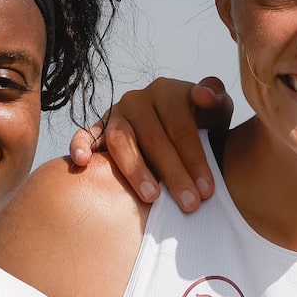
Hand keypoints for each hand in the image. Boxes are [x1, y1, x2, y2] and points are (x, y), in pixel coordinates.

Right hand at [66, 76, 229, 210]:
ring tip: (152, 197)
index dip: (196, 160)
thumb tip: (202, 95)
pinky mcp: (97, 129)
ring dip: (136, 170)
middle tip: (189, 204)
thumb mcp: (216, 112)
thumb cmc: (202, 126)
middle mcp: (138, 99)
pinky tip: (83, 162)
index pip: (182, 129)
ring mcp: (116, 114)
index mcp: (168, 91)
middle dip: (174, 174)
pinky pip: (84, 135)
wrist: (180, 133)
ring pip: (122, 141)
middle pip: (154, 139)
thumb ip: (217, 101)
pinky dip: (80, 145)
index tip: (207, 191)